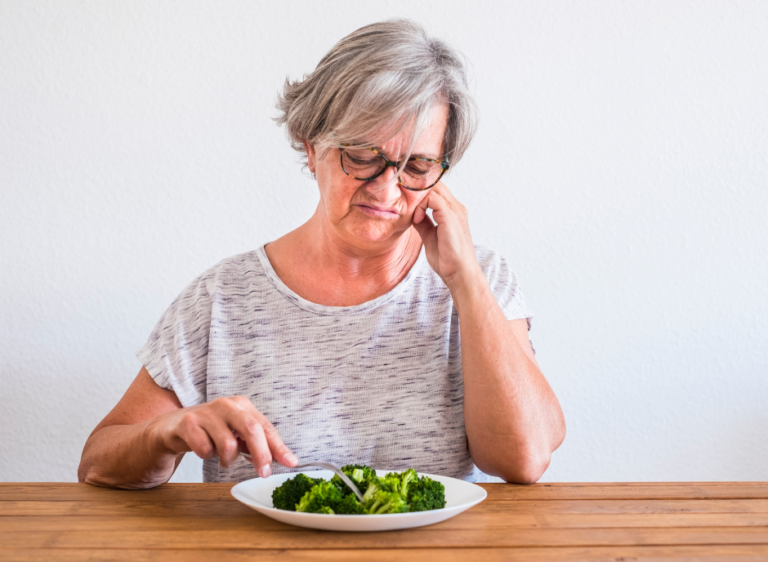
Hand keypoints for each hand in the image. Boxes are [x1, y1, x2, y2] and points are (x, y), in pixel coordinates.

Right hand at [149, 396, 296, 477]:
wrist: (173, 427)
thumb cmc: (212, 431)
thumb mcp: (237, 435)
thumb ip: (259, 445)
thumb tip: (288, 460)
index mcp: (242, 405)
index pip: (265, 427)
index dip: (279, 447)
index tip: (291, 463)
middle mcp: (227, 405)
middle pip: (251, 429)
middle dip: (261, 454)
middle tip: (264, 473)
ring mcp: (206, 412)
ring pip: (228, 444)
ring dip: (227, 459)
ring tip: (222, 458)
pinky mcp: (188, 423)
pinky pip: (204, 449)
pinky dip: (206, 456)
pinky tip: (203, 449)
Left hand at [412, 181, 481, 289]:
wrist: (460, 273)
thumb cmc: (447, 259)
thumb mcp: (430, 236)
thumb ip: (423, 223)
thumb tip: (411, 214)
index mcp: (452, 211)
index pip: (436, 188)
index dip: (419, 193)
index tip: (407, 206)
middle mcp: (456, 207)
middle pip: (435, 183)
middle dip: (417, 191)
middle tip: (406, 205)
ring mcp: (455, 210)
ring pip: (434, 187)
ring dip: (418, 198)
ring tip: (413, 215)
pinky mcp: (451, 217)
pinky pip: (433, 198)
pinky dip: (421, 205)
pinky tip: (417, 219)